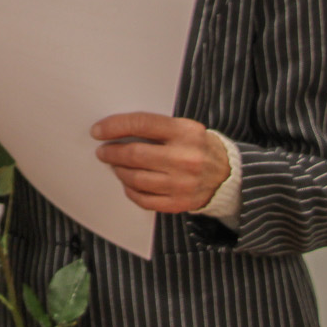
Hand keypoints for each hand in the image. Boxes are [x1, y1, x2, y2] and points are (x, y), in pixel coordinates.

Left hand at [92, 113, 228, 213]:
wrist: (227, 175)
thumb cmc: (198, 147)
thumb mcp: (184, 128)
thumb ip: (156, 128)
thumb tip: (116, 130)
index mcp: (185, 132)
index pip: (142, 124)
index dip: (115, 126)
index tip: (98, 130)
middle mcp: (185, 158)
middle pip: (135, 155)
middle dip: (111, 153)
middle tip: (103, 151)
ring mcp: (183, 183)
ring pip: (136, 179)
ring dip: (119, 171)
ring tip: (116, 166)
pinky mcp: (180, 203)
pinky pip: (144, 200)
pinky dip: (131, 191)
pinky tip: (128, 184)